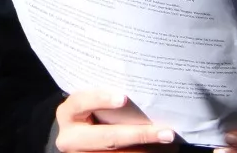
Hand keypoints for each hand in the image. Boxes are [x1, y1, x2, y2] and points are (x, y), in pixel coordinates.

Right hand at [54, 90, 175, 150]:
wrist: (77, 138)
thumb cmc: (87, 112)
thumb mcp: (86, 105)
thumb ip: (102, 99)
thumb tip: (141, 90)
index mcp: (67, 114)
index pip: (81, 102)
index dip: (101, 99)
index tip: (124, 98)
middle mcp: (70, 139)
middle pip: (108, 137)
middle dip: (140, 135)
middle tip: (167, 133)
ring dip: (147, 149)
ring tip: (170, 143)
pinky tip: (160, 150)